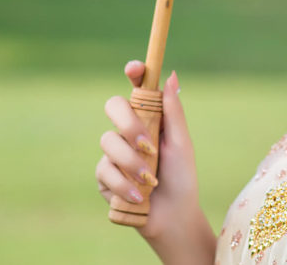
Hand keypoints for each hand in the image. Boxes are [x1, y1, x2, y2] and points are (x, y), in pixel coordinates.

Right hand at [96, 61, 203, 244]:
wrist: (173, 217)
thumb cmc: (182, 178)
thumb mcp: (181, 144)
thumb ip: (173, 112)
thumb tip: (172, 75)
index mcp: (149, 118)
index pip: (137, 89)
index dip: (134, 73)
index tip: (134, 68)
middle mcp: (128, 131)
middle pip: (113, 106)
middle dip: (128, 123)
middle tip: (146, 143)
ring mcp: (113, 154)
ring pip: (108, 142)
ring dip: (132, 163)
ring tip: (151, 181)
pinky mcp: (104, 178)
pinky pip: (104, 171)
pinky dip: (125, 185)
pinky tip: (140, 197)